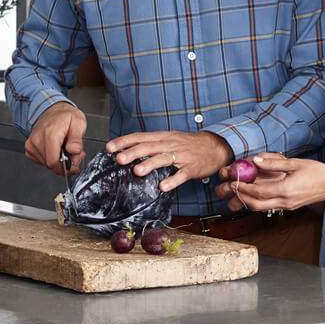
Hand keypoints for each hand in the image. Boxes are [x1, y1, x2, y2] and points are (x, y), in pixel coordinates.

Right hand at [23, 102, 86, 175]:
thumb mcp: (78, 123)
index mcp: (49, 134)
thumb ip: (77, 140)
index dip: (65, 168)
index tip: (74, 167)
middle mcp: (37, 140)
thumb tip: (74, 151)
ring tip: (66, 149)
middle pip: (50, 164)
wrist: (53, 110)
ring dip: (58, 162)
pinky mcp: (29, 148)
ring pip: (46, 164)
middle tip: (74, 154)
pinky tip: (57, 150)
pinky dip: (51, 159)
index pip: (53, 162)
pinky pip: (41, 161)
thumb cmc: (65, 116)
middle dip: (65, 164)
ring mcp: (31, 145)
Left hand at [107, 130, 233, 192]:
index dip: (124, 141)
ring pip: (164, 158)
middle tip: (118, 159)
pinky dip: (172, 180)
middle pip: (149, 146)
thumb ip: (151, 144)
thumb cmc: (189, 144)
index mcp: (163, 137)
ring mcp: (182, 156)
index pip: (141, 137)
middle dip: (133, 152)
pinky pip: (181, 175)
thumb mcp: (169, 139)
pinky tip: (163, 187)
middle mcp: (170, 144)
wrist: (215, 146)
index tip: (109, 147)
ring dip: (150, 164)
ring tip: (137, 171)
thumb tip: (128, 150)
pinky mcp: (192, 168)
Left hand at [215, 153, 324, 211]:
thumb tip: (256, 160)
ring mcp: (287, 206)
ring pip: (261, 207)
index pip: (258, 192)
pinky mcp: (289, 206)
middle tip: (231, 188)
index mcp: (286, 190)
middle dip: (241, 197)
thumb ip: (274, 163)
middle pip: (255, 205)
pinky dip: (258, 200)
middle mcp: (285, 201)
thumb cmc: (317, 172)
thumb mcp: (294, 163)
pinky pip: (269, 205)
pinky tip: (254, 191)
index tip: (233, 182)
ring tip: (239, 189)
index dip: (243, 188)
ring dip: (248, 200)